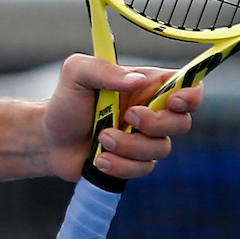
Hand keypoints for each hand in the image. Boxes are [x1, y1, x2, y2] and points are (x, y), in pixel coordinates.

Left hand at [42, 55, 201, 181]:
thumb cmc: (64, 101)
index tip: (173, 101)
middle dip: (155, 124)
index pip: (187, 86)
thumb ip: (104, 70)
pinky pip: (144, 169)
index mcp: (145, 85)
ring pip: (161, 149)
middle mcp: (151, 111)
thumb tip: (138, 80)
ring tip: (101, 139)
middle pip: (182, 122)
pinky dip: (121, 165)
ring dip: (130, 146)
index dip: (191, 95)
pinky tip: (100, 158)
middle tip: (127, 117)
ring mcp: (144, 139)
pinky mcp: (135, 162)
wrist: (48, 139)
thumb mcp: (76, 73)